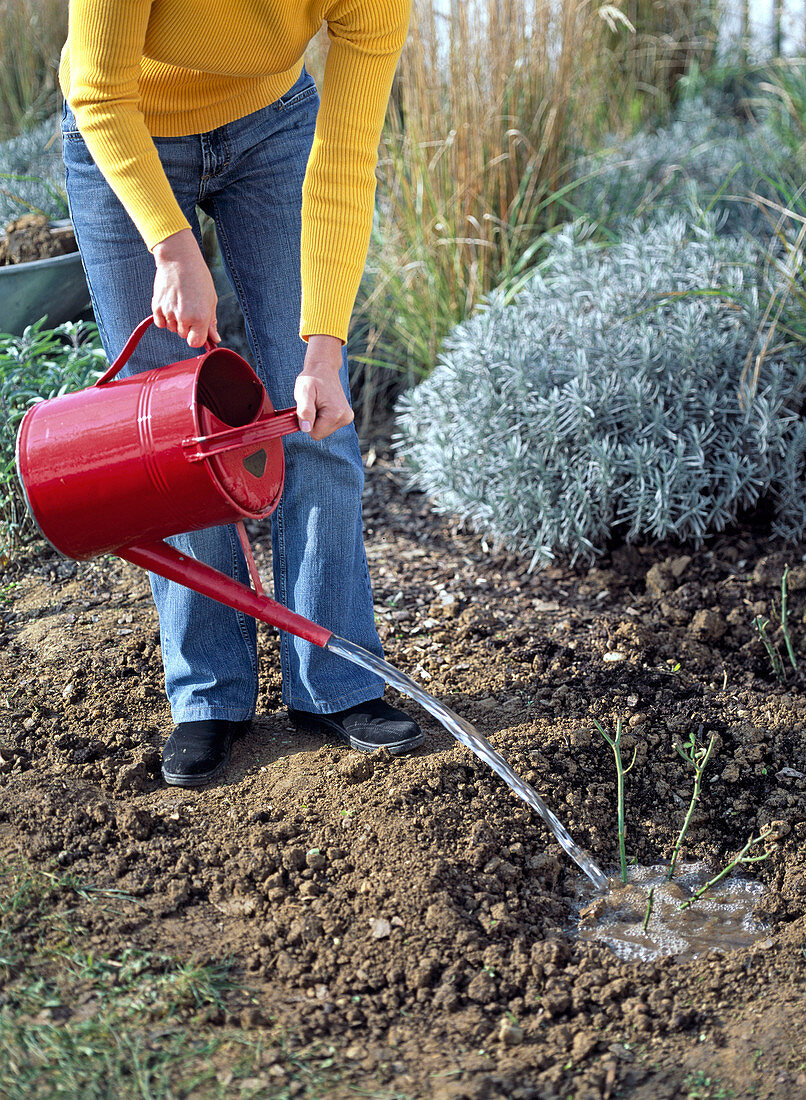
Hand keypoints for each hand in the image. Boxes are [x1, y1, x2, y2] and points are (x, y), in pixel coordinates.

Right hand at [152, 228, 219, 347]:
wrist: (179, 260)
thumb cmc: (198, 278)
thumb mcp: (210, 300)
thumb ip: (211, 322)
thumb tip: (215, 339)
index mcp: (201, 317)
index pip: (195, 342)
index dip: (196, 337)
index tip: (197, 329)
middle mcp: (185, 317)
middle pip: (183, 335)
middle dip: (187, 326)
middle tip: (189, 307)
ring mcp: (169, 312)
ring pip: (172, 328)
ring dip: (175, 321)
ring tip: (180, 302)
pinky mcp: (157, 306)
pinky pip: (160, 323)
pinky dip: (164, 317)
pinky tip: (170, 304)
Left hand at [294, 335, 353, 440]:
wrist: (324, 368)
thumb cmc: (312, 379)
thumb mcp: (304, 392)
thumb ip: (304, 411)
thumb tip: (306, 429)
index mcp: (336, 414)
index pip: (315, 434)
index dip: (307, 422)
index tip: (309, 406)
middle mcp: (345, 418)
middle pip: (320, 433)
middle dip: (313, 421)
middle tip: (313, 403)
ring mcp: (347, 418)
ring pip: (324, 430)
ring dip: (317, 418)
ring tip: (318, 402)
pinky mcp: (346, 417)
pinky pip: (328, 425)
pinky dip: (322, 417)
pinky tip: (323, 404)